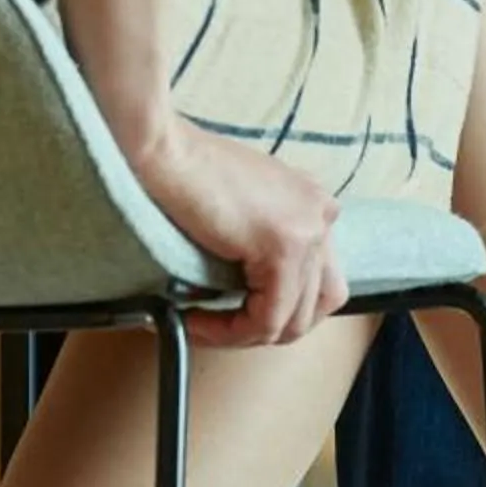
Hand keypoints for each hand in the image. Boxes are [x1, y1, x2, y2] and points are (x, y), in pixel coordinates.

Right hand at [131, 116, 346, 347]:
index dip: (278, 308)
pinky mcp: (284, 246)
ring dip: (245, 334)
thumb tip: (255, 296)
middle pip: (318, 303)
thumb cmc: (187, 173)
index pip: (318, 281)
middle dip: (271, 327)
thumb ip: (263, 242)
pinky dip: (232, 331)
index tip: (231, 315)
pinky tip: (197, 320)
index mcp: (314, 203)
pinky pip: (267, 319)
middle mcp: (321, 214)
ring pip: (292, 319)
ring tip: (203, 325)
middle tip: (224, 328)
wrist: (164, 152)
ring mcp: (308, 229)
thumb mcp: (244, 207)